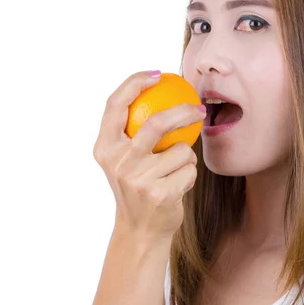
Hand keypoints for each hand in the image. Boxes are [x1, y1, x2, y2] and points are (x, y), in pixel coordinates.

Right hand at [92, 71, 205, 241]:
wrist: (139, 230)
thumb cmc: (137, 185)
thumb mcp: (124, 159)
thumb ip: (132, 132)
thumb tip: (162, 89)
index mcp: (105, 148)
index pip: (116, 104)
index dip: (135, 82)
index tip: (158, 74)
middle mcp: (118, 162)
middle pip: (157, 123)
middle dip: (184, 111)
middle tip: (199, 108)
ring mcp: (138, 179)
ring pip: (181, 150)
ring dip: (186, 157)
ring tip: (174, 171)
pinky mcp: (159, 193)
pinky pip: (189, 170)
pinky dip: (189, 175)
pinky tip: (177, 186)